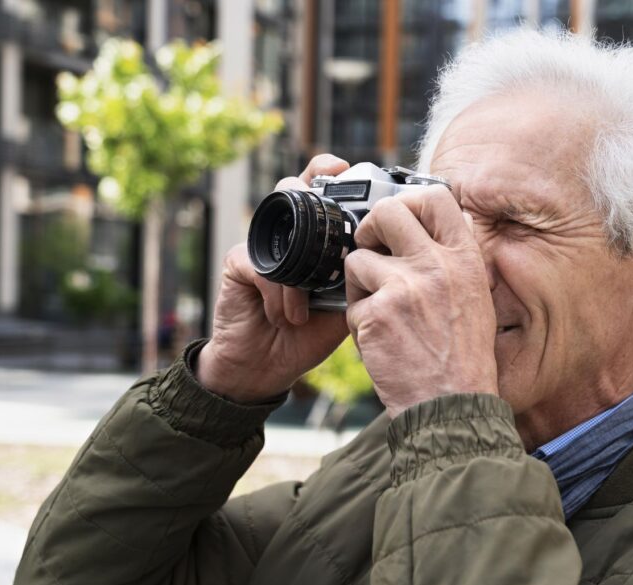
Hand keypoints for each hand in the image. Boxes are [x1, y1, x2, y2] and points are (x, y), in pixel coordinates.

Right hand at [196, 155, 351, 402]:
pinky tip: (287, 317)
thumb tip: (394, 254)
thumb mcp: (346, 305)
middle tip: (326, 220)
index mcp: (314, 236)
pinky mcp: (238, 262)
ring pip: (279, 223)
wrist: (268, 367)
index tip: (345, 169)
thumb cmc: (309, 334)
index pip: (320, 187)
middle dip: (310, 196)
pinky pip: (267, 267)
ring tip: (308, 302)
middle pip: (294, 188)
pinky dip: (281, 296)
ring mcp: (260, 245)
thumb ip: (361, 276)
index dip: (328, 172)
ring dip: (300, 270)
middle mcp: (286, 233)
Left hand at [344, 185, 498, 416]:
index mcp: (464, 260)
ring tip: (378, 312)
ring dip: (359, 285)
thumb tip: (439, 226)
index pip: (437, 197)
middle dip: (369, 227)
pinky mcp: (376, 313)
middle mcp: (436, 265)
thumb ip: (455, 262)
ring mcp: (404, 287)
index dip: (410, 200)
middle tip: (369, 248)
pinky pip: (350, 304)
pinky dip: (358, 323)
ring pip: (357, 260)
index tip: (400, 218)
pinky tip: (379, 341)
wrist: (451, 405)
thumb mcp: (476, 299)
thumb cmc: (463, 359)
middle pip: (388, 212)